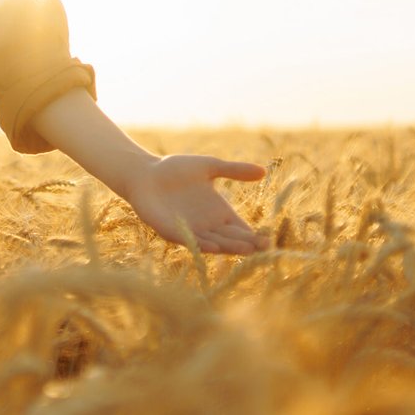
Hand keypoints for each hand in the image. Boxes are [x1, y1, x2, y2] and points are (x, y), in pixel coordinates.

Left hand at [123, 154, 269, 254]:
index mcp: (219, 213)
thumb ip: (234, 170)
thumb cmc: (176, 169)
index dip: (255, 235)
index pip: (242, 229)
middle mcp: (208, 226)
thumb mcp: (209, 166)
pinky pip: (190, 241)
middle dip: (248, 244)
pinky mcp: (172, 232)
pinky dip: (203, 245)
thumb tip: (263, 171)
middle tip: (264, 247)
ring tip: (247, 248)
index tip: (270, 239)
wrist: (145, 172)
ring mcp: (191, 231)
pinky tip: (214, 247)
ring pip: (215, 243)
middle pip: (232, 239)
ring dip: (230, 247)